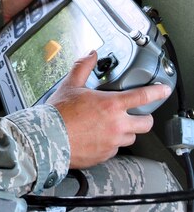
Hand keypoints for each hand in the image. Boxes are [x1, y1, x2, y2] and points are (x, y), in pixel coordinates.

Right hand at [48, 51, 170, 167]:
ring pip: (131, 137)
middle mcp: (116, 124)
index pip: (143, 97)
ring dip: (126, 131)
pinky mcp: (105, 155)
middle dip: (143, 118)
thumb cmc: (58, 114)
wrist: (47, 139)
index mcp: (111, 105)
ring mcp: (112, 142)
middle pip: (146, 123)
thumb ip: (83, 67)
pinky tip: (98, 137)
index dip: (157, 92)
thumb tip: (91, 55)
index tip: (163, 91)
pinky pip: (115, 149)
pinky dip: (111, 144)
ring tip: (111, 126)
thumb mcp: (71, 85)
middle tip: (135, 114)